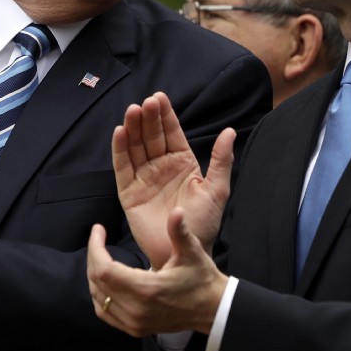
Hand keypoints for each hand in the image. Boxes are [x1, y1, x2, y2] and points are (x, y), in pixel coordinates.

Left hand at [87, 208, 227, 336]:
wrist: (212, 309)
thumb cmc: (201, 278)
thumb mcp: (192, 252)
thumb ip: (180, 232)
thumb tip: (176, 211)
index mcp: (147, 289)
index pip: (104, 269)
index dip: (95, 247)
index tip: (98, 229)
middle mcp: (136, 309)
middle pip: (97, 282)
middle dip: (93, 256)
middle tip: (98, 238)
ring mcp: (134, 322)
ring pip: (98, 298)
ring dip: (94, 275)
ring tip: (100, 255)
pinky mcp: (135, 329)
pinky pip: (105, 313)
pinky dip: (99, 295)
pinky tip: (104, 280)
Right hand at [113, 92, 234, 267]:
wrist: (184, 253)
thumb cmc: (203, 225)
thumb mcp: (217, 190)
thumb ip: (221, 160)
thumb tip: (230, 131)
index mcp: (182, 162)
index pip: (172, 133)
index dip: (165, 116)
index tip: (159, 98)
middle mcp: (160, 166)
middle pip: (151, 136)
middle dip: (148, 118)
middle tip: (146, 103)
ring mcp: (143, 178)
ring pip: (135, 147)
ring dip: (133, 128)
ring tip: (132, 111)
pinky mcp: (128, 192)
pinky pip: (122, 167)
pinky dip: (120, 149)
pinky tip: (120, 132)